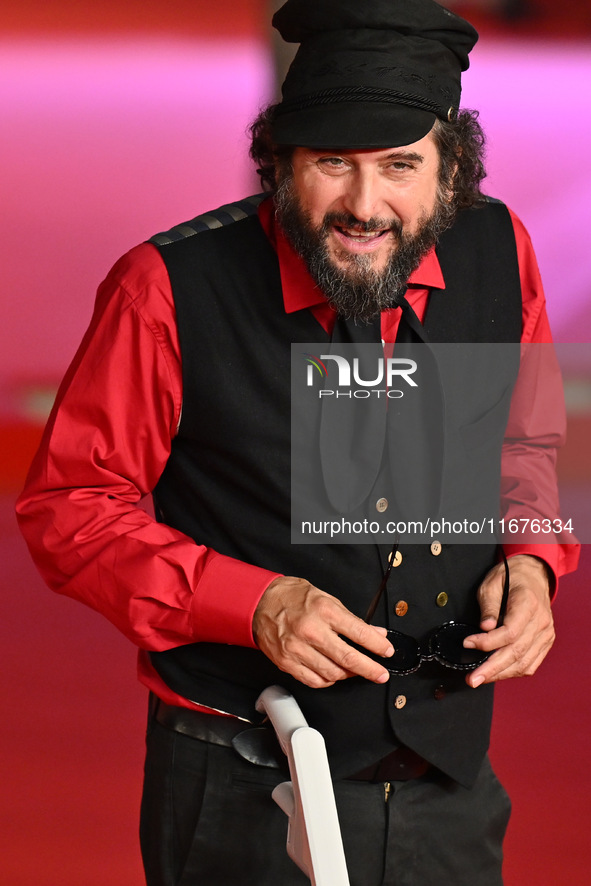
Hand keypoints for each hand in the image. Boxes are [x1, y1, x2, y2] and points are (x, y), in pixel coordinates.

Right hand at [252, 576, 393, 688]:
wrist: (260, 602)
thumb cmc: (293, 597)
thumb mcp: (326, 598)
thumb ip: (351, 619)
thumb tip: (375, 633)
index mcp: (324, 611)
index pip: (359, 633)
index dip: (377, 646)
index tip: (387, 652)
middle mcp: (311, 631)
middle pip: (348, 658)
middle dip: (369, 669)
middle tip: (380, 674)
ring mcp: (297, 649)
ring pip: (332, 674)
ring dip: (348, 675)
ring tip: (354, 671)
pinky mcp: (286, 662)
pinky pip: (313, 680)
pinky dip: (328, 681)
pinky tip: (333, 674)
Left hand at [463, 554, 554, 687]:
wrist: (533, 576)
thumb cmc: (511, 578)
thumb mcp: (492, 583)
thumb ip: (488, 605)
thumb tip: (484, 627)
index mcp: (528, 604)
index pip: (510, 632)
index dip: (488, 642)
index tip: (468, 643)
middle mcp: (541, 622)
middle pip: (517, 652)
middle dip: (492, 669)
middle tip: (472, 679)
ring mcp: (545, 634)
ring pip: (524, 662)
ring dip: (501, 674)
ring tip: (480, 679)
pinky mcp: (545, 642)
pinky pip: (531, 664)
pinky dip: (513, 671)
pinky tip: (497, 673)